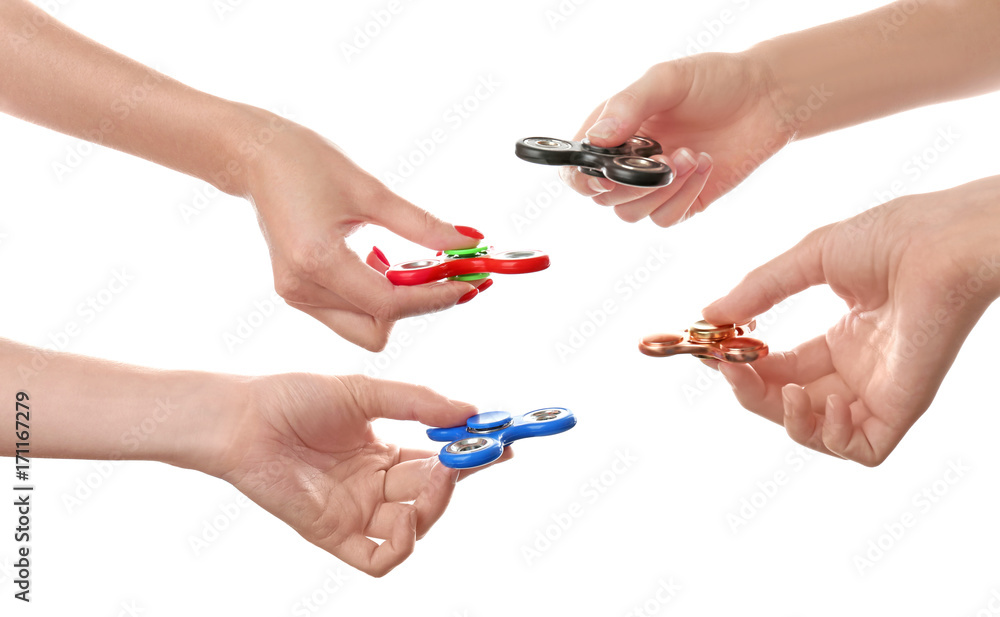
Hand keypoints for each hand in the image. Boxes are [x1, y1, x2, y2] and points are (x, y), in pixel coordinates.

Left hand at [217, 373, 509, 576]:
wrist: (244, 418)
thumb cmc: (294, 399)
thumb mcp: (365, 392)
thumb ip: (417, 402)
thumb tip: (470, 411)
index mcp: (384, 455)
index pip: (440, 462)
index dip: (472, 455)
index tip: (505, 441)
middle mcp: (375, 487)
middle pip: (434, 494)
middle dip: (461, 476)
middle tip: (479, 454)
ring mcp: (357, 512)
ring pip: (416, 526)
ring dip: (436, 505)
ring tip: (438, 474)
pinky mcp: (334, 534)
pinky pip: (379, 558)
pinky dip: (402, 546)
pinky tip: (408, 518)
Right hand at [240, 110, 487, 350]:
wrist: (256, 155)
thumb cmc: (305, 162)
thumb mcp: (371, 191)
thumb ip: (423, 224)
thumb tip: (469, 243)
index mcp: (317, 262)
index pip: (389, 303)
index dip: (435, 297)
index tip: (468, 283)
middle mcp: (302, 288)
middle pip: (377, 329)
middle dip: (416, 307)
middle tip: (445, 275)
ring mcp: (296, 295)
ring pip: (364, 326)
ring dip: (396, 302)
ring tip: (408, 262)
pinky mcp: (297, 292)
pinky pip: (348, 312)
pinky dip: (375, 295)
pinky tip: (381, 262)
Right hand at [561, 51, 790, 226]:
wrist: (766, 97)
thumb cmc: (714, 80)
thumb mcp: (666, 80)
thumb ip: (627, 105)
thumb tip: (596, 139)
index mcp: (612, 131)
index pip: (575, 168)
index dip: (580, 177)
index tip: (602, 172)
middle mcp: (627, 161)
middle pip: (602, 197)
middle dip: (629, 183)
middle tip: (661, 158)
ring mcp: (654, 185)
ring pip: (631, 213)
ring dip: (660, 190)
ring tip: (690, 155)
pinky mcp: (683, 201)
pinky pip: (665, 219)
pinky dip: (683, 196)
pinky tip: (703, 164)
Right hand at [701, 178, 999, 465]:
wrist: (942, 242)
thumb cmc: (892, 237)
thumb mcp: (810, 259)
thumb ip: (760, 290)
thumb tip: (710, 315)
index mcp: (842, 339)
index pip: (780, 368)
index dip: (744, 365)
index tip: (714, 350)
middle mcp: (857, 370)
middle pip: (788, 404)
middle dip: (752, 392)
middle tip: (730, 368)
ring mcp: (880, 391)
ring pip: (818, 435)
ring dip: (787, 420)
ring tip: (785, 390)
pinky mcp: (902, 407)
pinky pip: (862, 451)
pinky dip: (832, 437)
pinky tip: (826, 399)